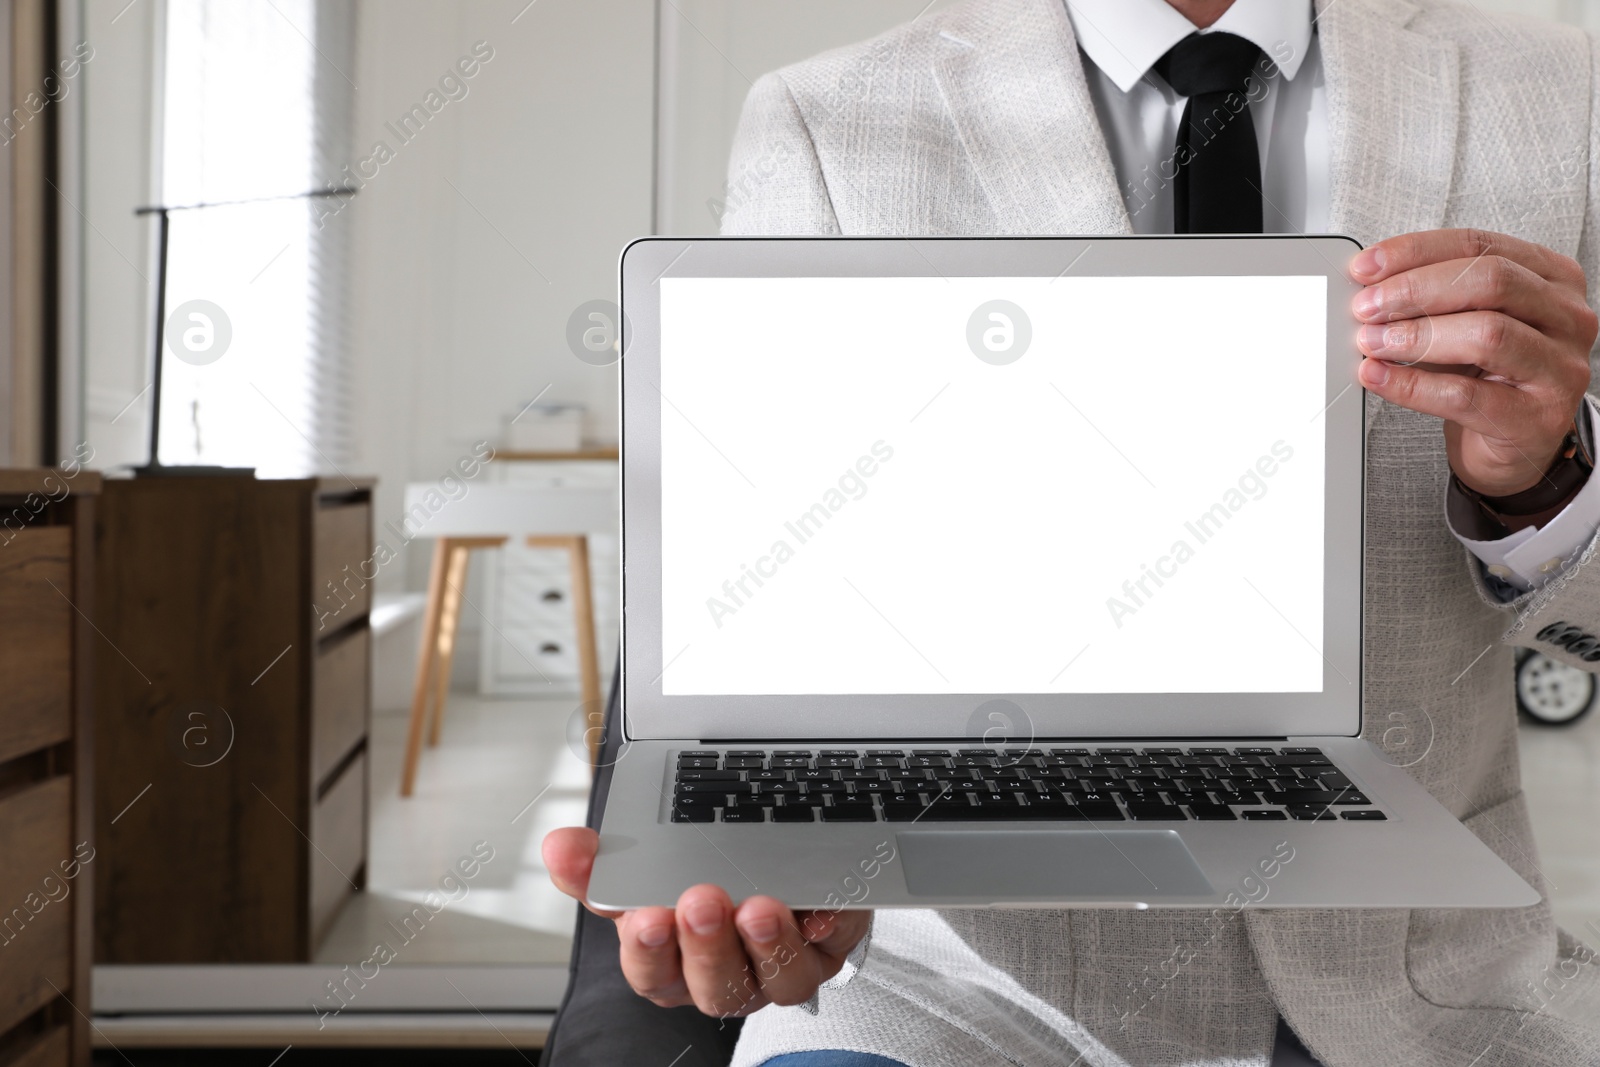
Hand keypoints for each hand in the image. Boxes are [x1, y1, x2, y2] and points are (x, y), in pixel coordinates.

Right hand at [542, 827, 870, 1016]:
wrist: (774, 876)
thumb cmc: (704, 883)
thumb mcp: (645, 873)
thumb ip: (602, 864)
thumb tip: (560, 847)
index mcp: (676, 966)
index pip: (653, 974)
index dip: (650, 952)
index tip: (645, 916)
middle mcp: (729, 977)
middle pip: (716, 986)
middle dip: (707, 947)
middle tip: (700, 901)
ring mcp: (782, 968)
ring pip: (777, 979)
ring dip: (766, 944)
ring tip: (757, 906)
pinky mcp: (831, 946)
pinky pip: (835, 946)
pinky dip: (828, 926)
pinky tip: (820, 908)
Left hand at [1349, 229, 1595, 496]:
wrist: (1513, 443)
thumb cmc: (1489, 375)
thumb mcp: (1465, 322)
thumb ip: (1431, 298)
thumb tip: (1368, 287)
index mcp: (1551, 278)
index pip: (1480, 245)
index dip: (1416, 252)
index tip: (1366, 267)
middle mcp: (1566, 317)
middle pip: (1491, 281)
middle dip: (1416, 290)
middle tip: (1366, 306)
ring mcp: (1560, 368)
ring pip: (1487, 334)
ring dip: (1416, 336)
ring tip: (1372, 342)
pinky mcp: (1537, 417)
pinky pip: (1465, 396)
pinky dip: (1412, 385)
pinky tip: (1378, 376)